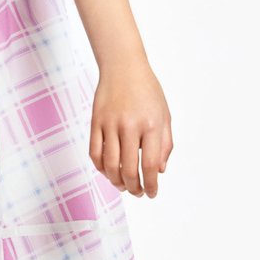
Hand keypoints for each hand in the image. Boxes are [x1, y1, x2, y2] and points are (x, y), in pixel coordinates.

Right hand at [89, 60, 172, 197]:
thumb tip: (158, 170)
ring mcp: (110, 124)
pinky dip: (100, 167)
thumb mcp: (164, 115)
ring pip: (109, 164)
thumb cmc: (147, 90)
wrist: (123, 66)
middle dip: (133, 188)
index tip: (152, 193)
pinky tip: (107, 171)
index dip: (151, 185)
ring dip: (116, 181)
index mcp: (151, 125)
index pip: (149, 166)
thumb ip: (165, 144)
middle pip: (128, 169)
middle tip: (137, 193)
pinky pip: (94, 152)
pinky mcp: (95, 121)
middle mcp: (129, 126)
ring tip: (122, 185)